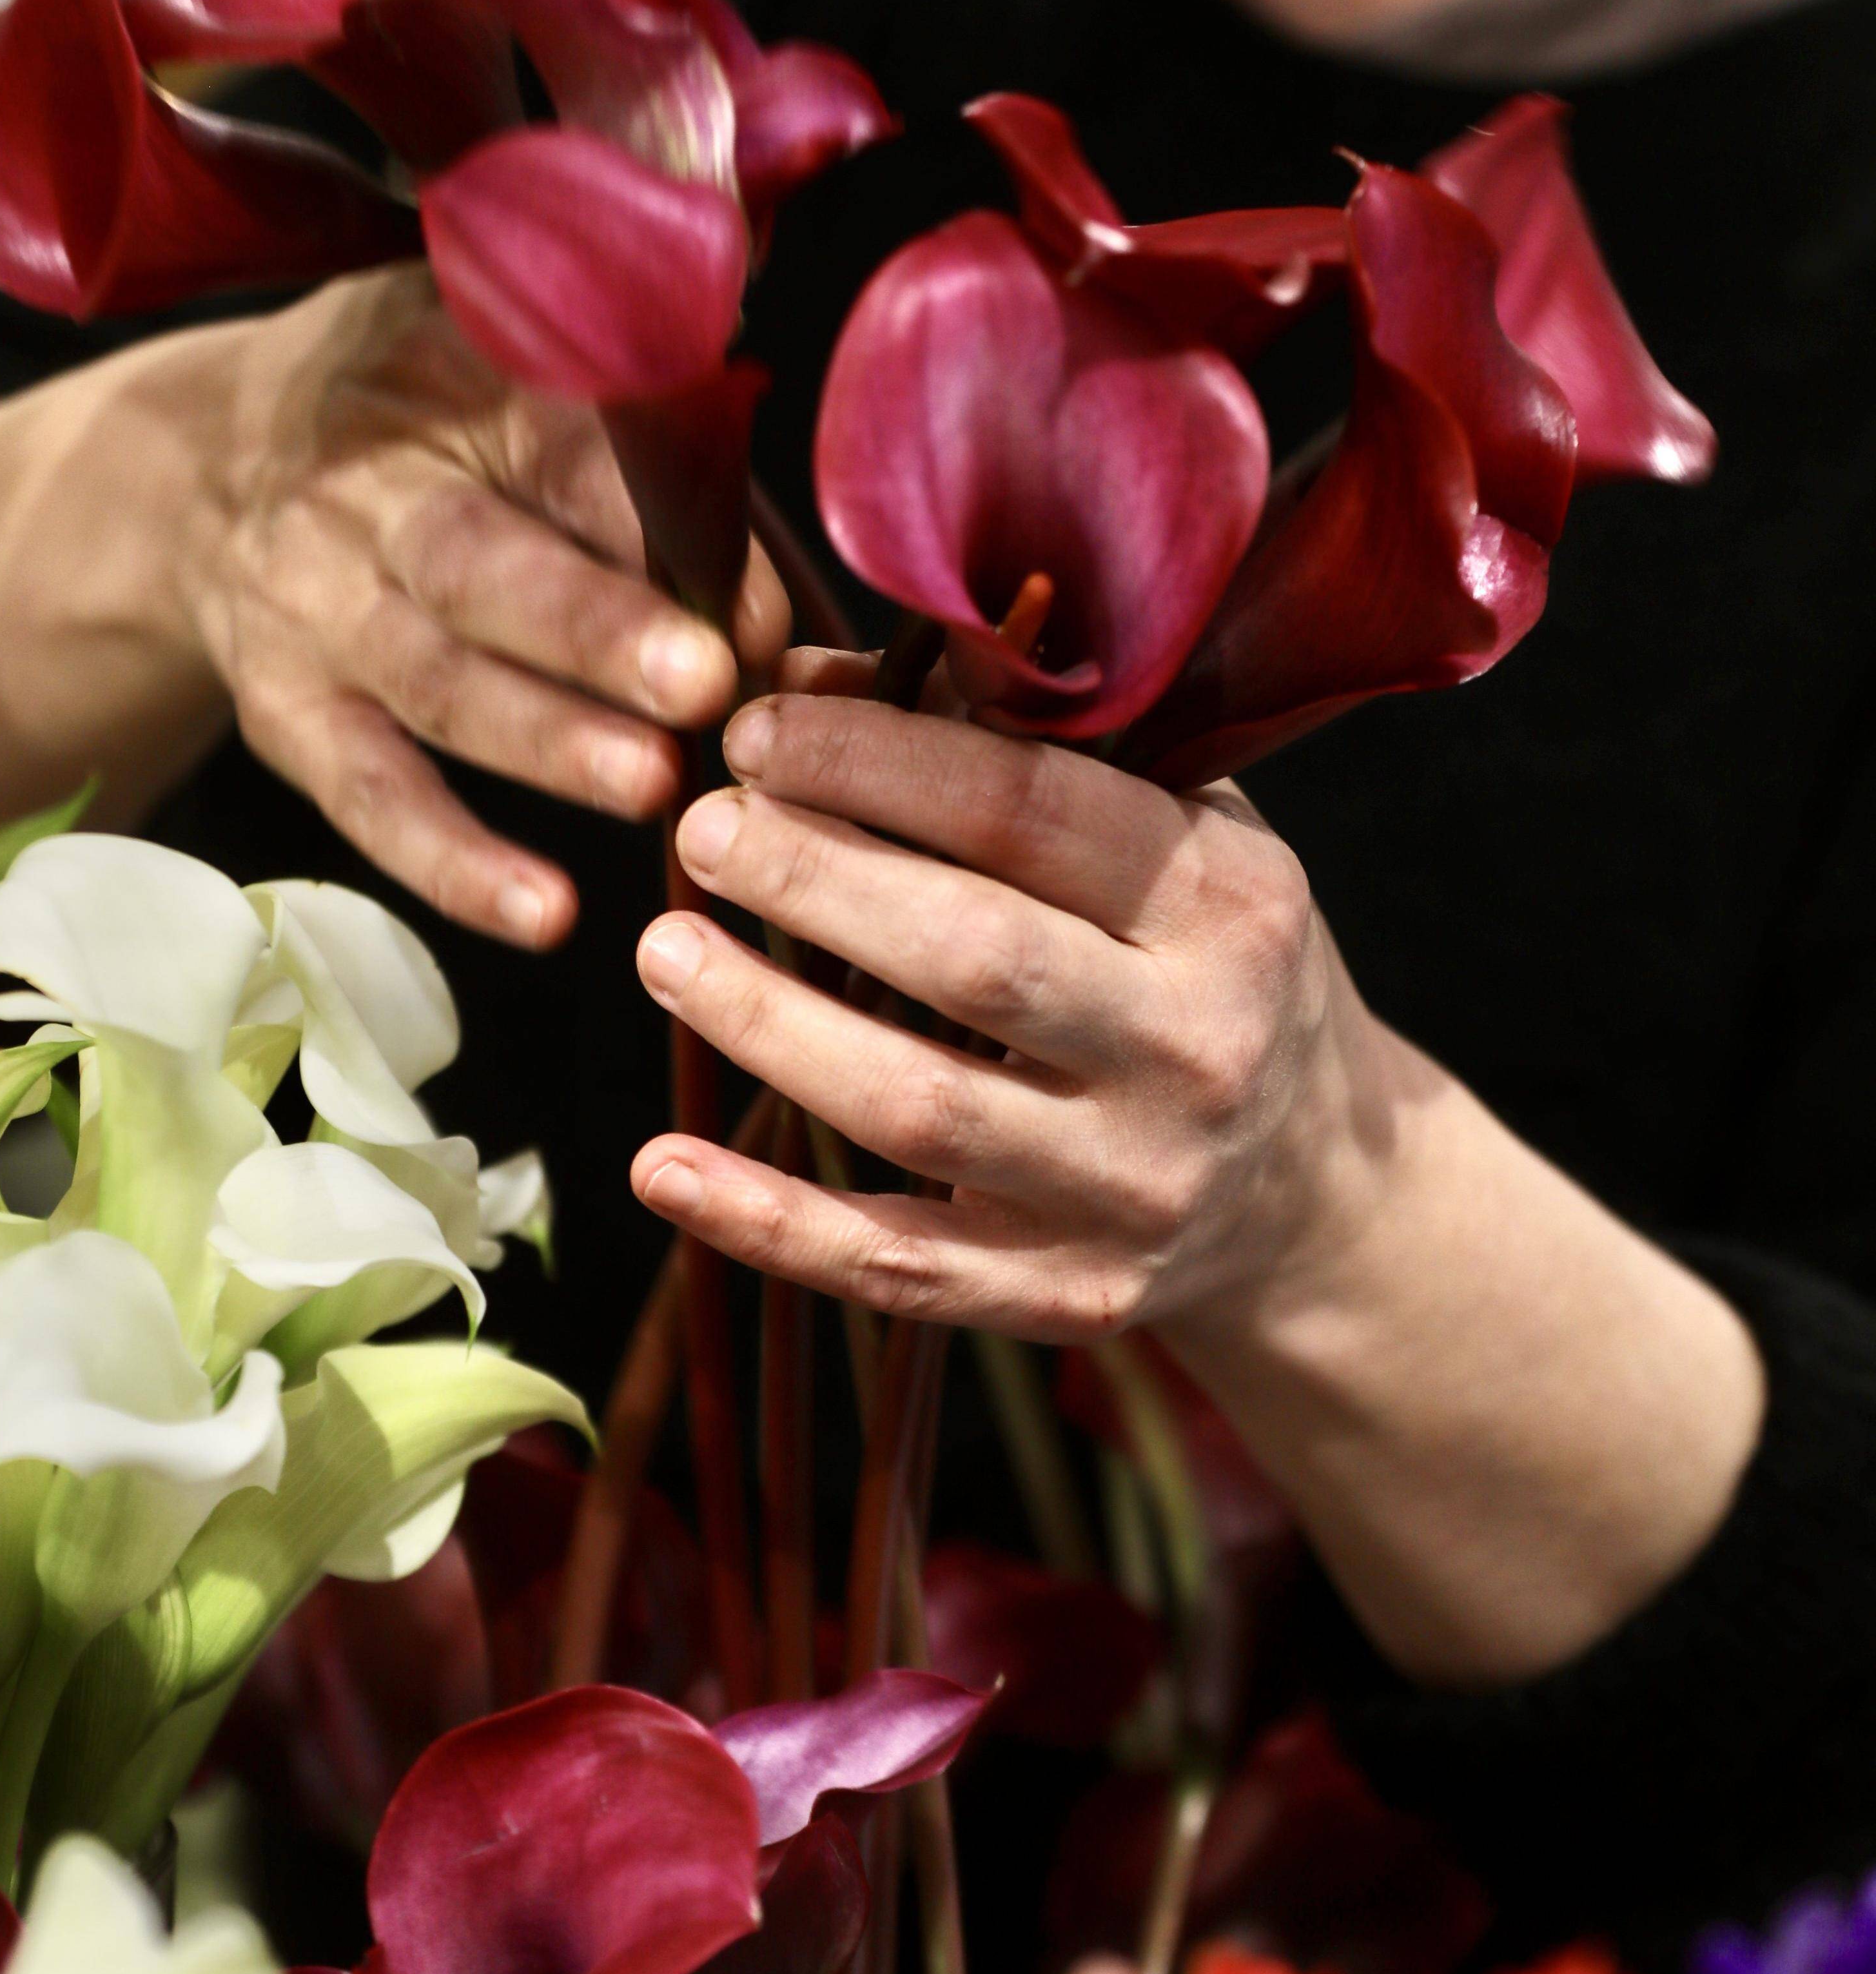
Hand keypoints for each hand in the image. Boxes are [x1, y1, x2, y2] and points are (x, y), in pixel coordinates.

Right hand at [180, 267, 787, 942]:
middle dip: (594, 627)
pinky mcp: (291, 719)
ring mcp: (322, 617)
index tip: (755, 591)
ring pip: (436, 687)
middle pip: (484, 568)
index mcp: (446, 383)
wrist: (196, 469)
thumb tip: (790, 331)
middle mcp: (372, 498)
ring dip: (546, 742)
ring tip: (653, 787)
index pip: (559, 448)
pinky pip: (371, 798)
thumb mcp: (490, 326)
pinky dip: (453, 863)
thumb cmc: (414, 404)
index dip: (660, 519)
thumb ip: (632, 359)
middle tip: (704, 679)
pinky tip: (546, 914)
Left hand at [627, 681, 1384, 1340]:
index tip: (757, 733)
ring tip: (664, 953)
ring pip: (920, 1110)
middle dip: (815, 882)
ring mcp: (1136, 1185)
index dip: (877, 764)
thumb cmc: (1202, 965)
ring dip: (770, 1028)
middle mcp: (1198, 1048)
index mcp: (1231, 904)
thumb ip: (1007, 749)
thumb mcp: (1166, 834)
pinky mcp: (1076, 1294)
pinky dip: (768, 1222)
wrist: (1314, 1186)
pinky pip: (900, 1267)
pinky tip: (659, 1168)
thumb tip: (802, 679)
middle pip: (972, 958)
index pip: (1032, 814)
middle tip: (700, 831)